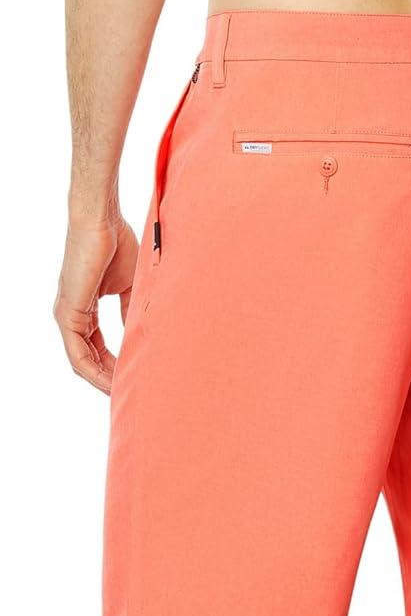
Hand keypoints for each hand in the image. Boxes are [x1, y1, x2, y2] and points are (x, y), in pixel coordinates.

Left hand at [54, 216, 138, 393]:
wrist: (102, 220)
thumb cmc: (116, 242)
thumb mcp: (129, 287)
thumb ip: (129, 312)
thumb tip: (138, 334)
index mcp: (85, 309)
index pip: (97, 348)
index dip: (115, 367)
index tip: (135, 377)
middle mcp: (72, 315)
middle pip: (88, 360)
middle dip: (109, 379)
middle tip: (131, 393)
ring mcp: (67, 316)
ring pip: (81, 363)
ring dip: (101, 381)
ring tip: (123, 394)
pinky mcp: (68, 314)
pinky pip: (78, 355)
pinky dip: (94, 372)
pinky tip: (112, 381)